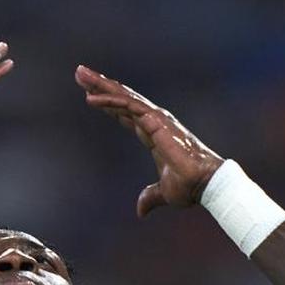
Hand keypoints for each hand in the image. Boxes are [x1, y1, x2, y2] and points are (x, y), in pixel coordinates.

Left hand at [75, 65, 224, 216]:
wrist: (205, 184)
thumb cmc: (189, 186)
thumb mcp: (162, 193)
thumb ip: (149, 197)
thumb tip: (141, 211)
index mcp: (153, 133)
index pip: (126, 114)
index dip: (108, 104)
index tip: (90, 95)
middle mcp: (153, 121)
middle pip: (121, 98)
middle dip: (100, 85)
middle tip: (80, 73)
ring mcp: (155, 119)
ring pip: (123, 96)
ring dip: (100, 85)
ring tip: (80, 74)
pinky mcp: (156, 122)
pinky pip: (128, 107)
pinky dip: (109, 102)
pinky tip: (90, 98)